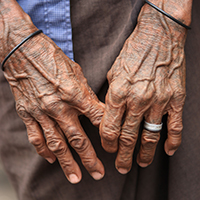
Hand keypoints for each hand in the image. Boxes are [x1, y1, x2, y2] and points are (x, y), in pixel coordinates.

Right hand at [0, 1, 104, 183]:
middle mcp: (59, 106)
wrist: (24, 52)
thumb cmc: (54, 58)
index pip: (97, 119)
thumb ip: (86, 94)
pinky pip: (36, 137)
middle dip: (89, 159)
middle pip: (78, 139)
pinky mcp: (28, 113)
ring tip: (75, 178)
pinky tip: (51, 160)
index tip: (115, 145)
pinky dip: (44, 151)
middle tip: (98, 173)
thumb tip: (96, 110)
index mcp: (75, 93)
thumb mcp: (77, 72)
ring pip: (56, 144)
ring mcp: (42, 112)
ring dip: (67, 163)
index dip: (108, 133)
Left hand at [100, 0, 188, 172]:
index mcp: (118, 94)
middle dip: (123, 155)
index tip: (108, 149)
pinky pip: (175, 126)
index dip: (107, 143)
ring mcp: (158, 101)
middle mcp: (137, 101)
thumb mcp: (113, 73)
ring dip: (145, 154)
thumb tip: (109, 114)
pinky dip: (173, 142)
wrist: (158, 37)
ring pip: (150, 136)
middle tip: (121, 167)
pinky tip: (169, 151)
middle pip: (128, 137)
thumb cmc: (132, 53)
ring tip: (141, 164)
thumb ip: (111, 96)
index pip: (109, 128)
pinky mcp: (175, 99)